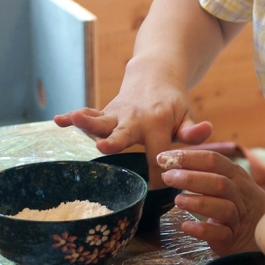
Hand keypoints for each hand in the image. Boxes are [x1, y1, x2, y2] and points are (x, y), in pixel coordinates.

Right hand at [54, 59, 212, 187]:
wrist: (153, 75)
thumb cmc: (172, 105)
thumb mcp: (186, 115)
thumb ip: (192, 130)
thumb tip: (207, 130)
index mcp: (158, 125)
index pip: (158, 156)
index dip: (158, 175)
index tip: (157, 189)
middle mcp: (135, 119)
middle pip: (124, 134)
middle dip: (115, 142)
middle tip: (105, 147)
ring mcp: (117, 115)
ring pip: (101, 120)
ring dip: (87, 122)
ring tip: (73, 120)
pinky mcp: (105, 112)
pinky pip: (88, 114)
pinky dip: (72, 117)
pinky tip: (58, 120)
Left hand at [157, 149, 264, 254]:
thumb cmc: (239, 200)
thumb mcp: (230, 179)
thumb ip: (207, 169)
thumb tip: (170, 158)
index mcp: (236, 175)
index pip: (214, 161)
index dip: (188, 157)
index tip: (164, 158)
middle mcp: (240, 194)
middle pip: (219, 182)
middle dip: (191, 178)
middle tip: (167, 177)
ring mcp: (238, 216)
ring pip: (223, 207)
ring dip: (198, 202)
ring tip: (177, 201)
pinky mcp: (233, 237)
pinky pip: (220, 233)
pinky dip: (202, 229)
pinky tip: (186, 226)